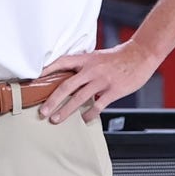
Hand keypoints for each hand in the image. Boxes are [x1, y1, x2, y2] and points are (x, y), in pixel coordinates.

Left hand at [37, 42, 157, 123]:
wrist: (140, 54)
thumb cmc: (118, 57)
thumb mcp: (97, 56)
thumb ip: (84, 66)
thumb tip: (69, 77)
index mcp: (86, 59)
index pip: (61, 63)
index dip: (47, 71)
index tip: (34, 79)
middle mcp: (91, 70)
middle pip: (66, 86)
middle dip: (52, 100)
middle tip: (42, 111)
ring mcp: (102, 81)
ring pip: (79, 99)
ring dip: (65, 111)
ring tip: (56, 120)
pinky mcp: (113, 91)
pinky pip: (98, 106)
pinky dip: (89, 114)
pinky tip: (84, 119)